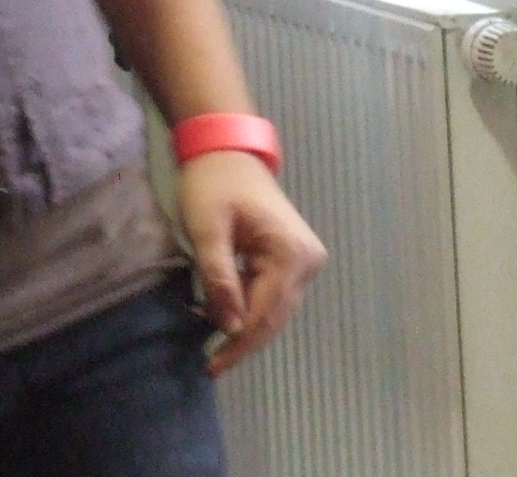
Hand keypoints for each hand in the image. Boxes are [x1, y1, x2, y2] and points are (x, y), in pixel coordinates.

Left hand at [176, 151, 325, 375]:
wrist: (227, 150)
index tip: (211, 366)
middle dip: (241, 340)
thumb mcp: (208, 231)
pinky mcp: (295, 258)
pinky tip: (223, 312)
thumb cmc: (213, 183)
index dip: (237, 343)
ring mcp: (305, 260)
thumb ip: (220, 279)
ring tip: (211, 339)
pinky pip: (273, 294)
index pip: (264, 314)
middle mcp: (308, 261)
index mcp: (291, 254)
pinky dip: (249, 305)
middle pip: (274, 317)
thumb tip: (230, 328)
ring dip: (244, 324)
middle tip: (210, 363)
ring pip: (274, 309)